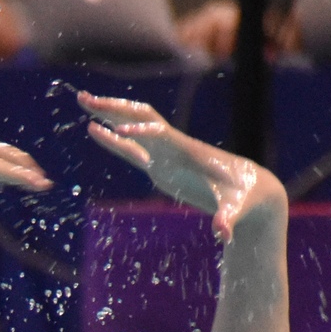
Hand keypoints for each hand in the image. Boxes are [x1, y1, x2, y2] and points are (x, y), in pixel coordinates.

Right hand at [80, 91, 283, 241]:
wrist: (247, 189)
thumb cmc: (243, 198)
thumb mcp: (236, 209)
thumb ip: (227, 219)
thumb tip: (224, 234)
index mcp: (187, 151)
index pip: (159, 135)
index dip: (139, 132)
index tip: (116, 128)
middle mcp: (172, 145)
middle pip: (139, 118)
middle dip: (113, 108)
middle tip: (85, 98)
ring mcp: (164, 152)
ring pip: (131, 125)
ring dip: (108, 112)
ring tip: (83, 100)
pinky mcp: (158, 164)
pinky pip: (130, 148)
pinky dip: (111, 138)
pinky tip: (92, 129)